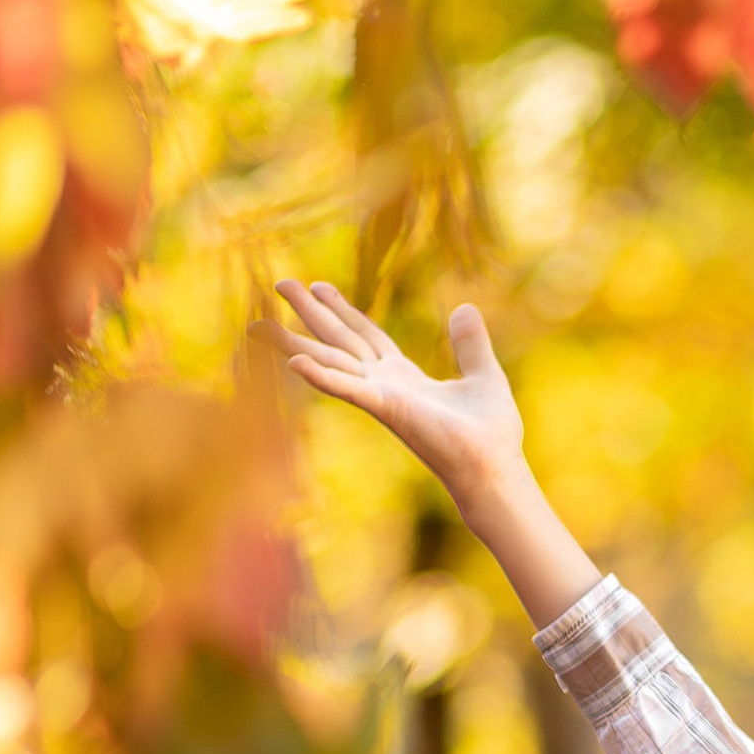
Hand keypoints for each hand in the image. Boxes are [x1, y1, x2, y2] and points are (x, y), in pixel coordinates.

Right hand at [276, 278, 523, 502]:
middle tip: (278, 284)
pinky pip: (349, 389)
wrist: (495, 469)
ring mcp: (382, 397)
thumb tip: (466, 308)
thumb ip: (470, 344)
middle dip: (309, 313)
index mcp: (405, 377)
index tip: (319, 286)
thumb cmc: (492, 435)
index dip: (343, 310)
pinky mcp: (388, 409)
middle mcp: (385, 385)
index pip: (366, 336)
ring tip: (258, 324)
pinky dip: (322, 376)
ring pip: (330, 361)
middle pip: (339, 340)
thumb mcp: (484, 375)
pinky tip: (293, 363)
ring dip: (294, 343)